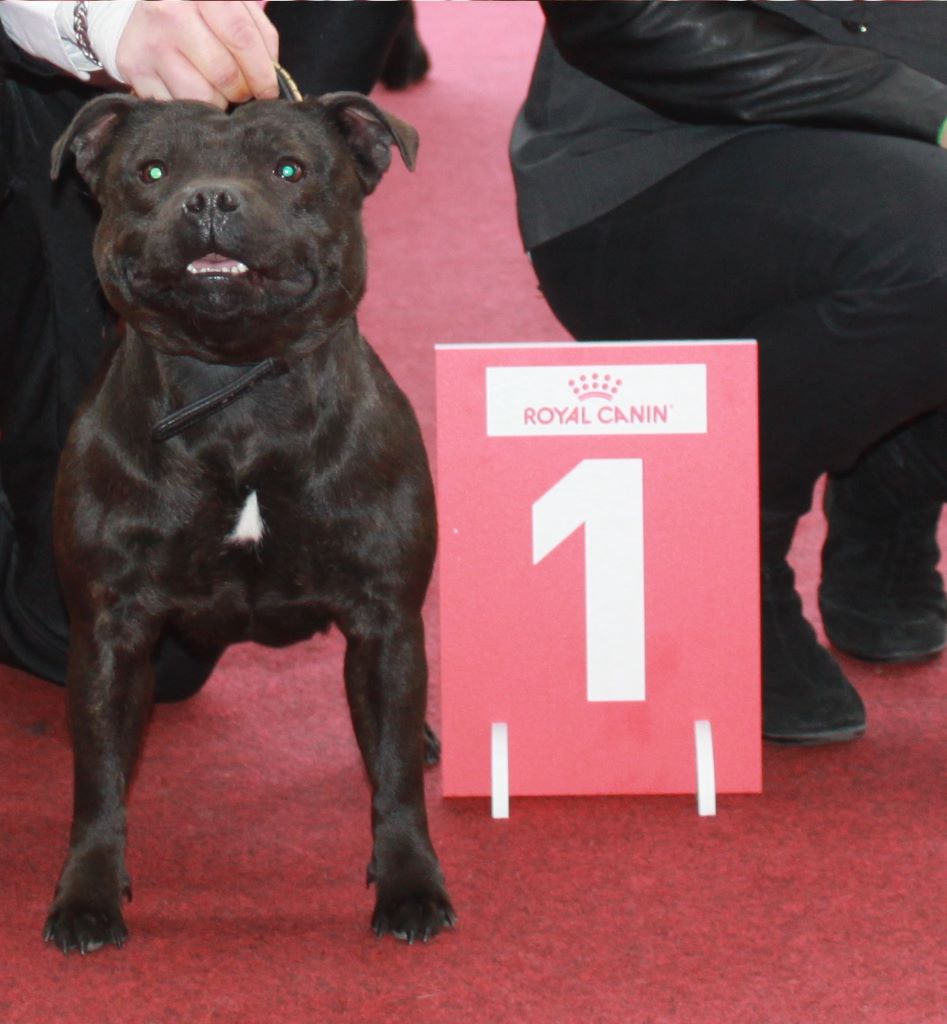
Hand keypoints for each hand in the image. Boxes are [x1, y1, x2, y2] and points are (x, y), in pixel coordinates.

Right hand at [115, 1, 278, 106]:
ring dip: (217, 103)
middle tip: (241, 91)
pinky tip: (190, 89)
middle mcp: (170, 11)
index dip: (262, 73)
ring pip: (201, 97)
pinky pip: (176, 106)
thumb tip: (271, 76)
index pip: (241, 38)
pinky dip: (191, 108)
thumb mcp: (232, 6)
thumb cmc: (199, 10)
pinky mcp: (133, 66)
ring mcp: (150, 41)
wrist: (146, 5)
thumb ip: (259, 35)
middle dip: (241, 92)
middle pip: (224, 74)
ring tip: (216, 90)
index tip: (268, 91)